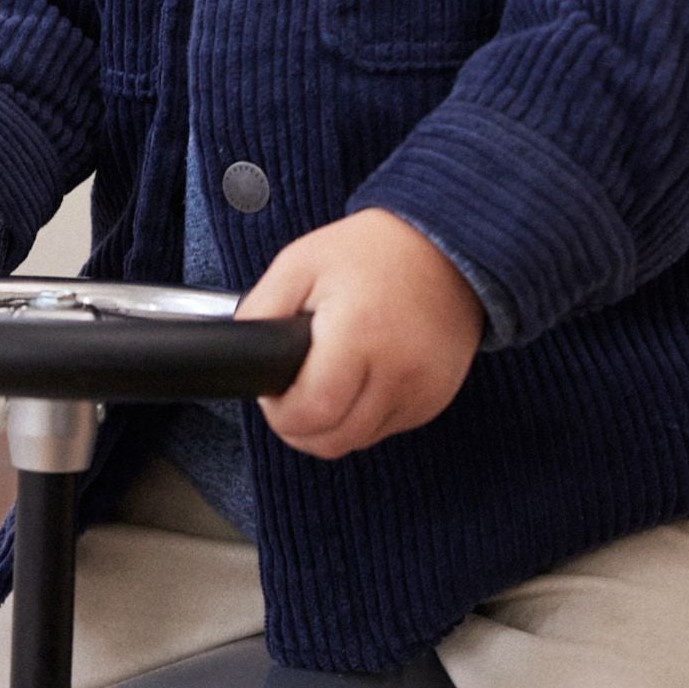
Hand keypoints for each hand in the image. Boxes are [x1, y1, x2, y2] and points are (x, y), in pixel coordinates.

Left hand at [237, 209, 483, 456]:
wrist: (446, 246)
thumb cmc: (372, 251)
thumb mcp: (300, 263)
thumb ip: (262, 309)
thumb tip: (242, 355)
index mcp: (358, 335)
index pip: (311, 413)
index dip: (281, 413)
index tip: (276, 394)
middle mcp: (397, 371)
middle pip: (332, 440)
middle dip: (301, 425)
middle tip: (295, 391)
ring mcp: (421, 390)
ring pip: (357, 441)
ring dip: (333, 423)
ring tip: (330, 380)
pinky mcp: (435, 399)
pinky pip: (386, 429)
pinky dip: (365, 415)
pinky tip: (362, 379)